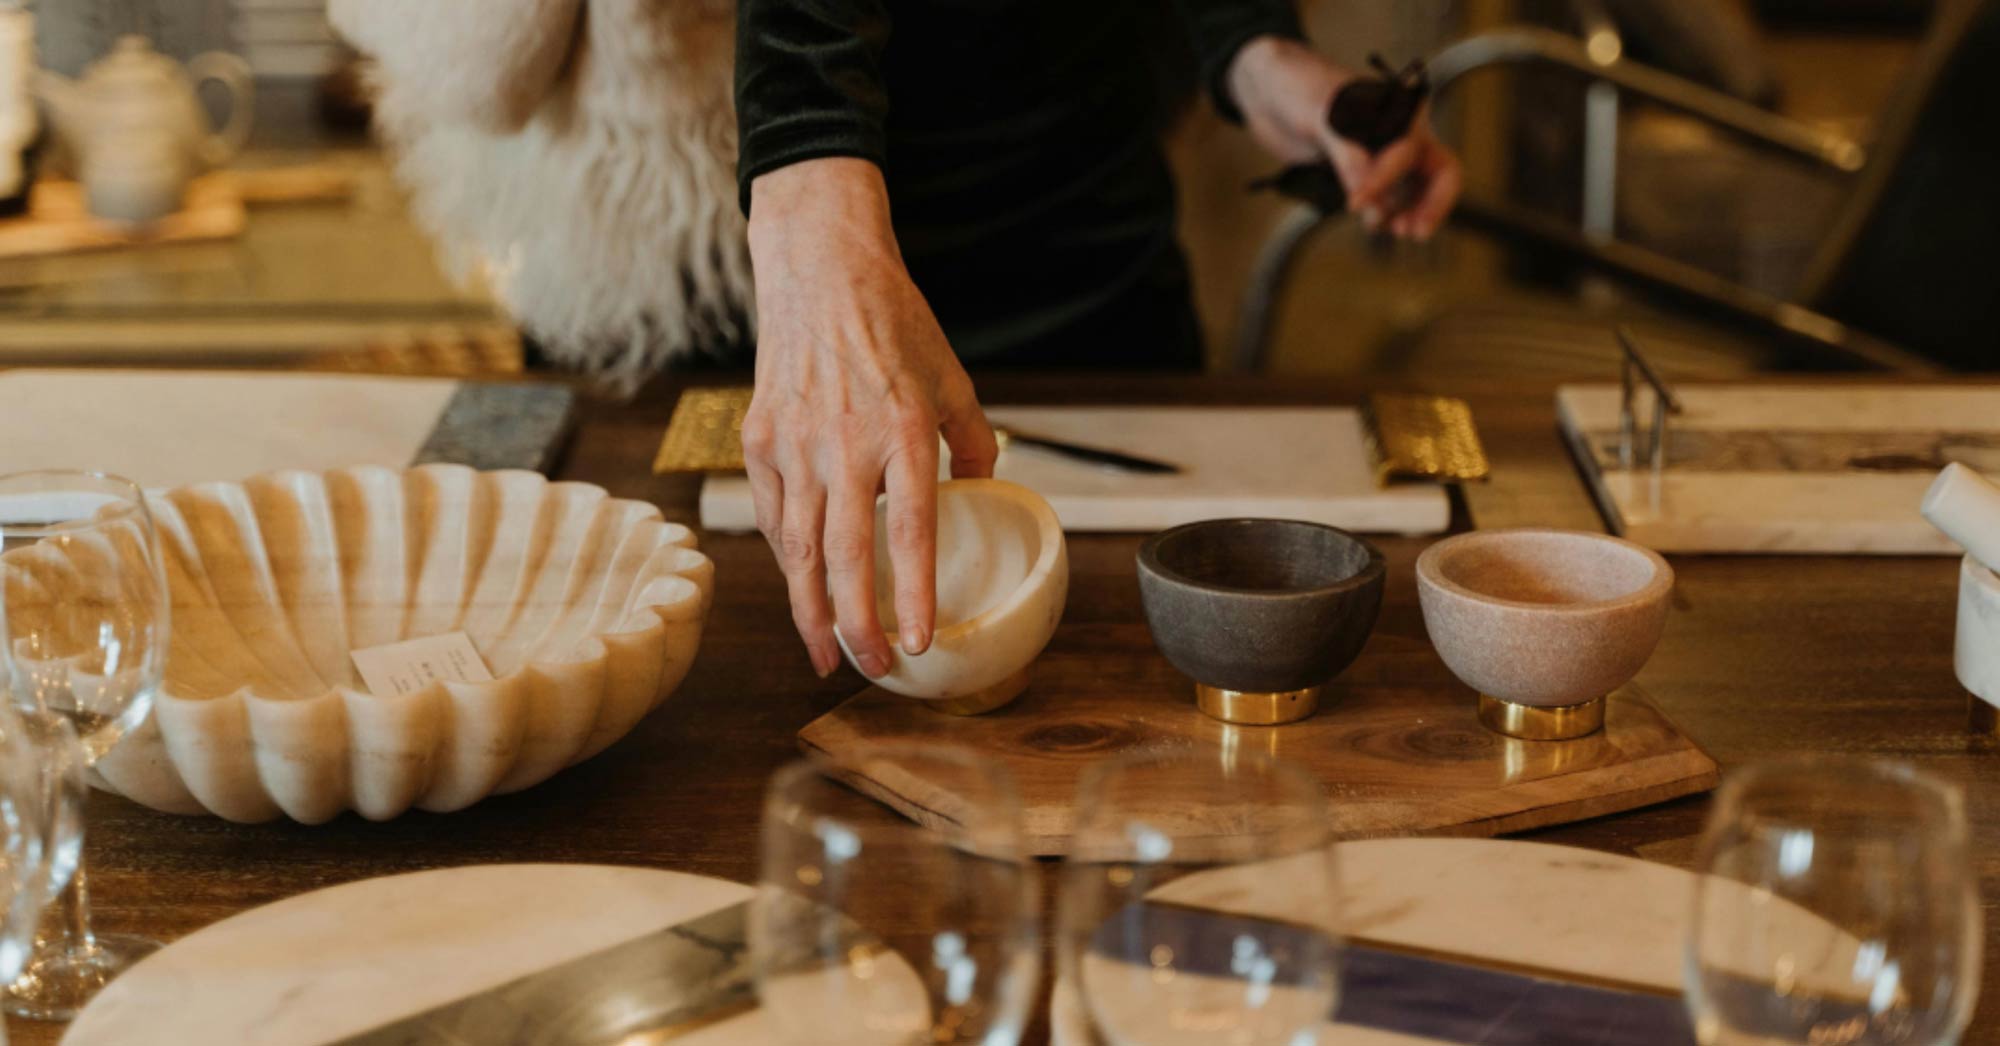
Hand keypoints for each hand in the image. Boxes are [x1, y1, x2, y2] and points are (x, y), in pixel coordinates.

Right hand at [741, 158, 998, 679]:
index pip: (908, 533)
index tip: (920, 642)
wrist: (819, 268)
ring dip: (813, 610)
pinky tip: (803, 593)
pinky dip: (788, 562)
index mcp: (901, 430)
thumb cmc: (893, 321)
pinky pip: (774, 517)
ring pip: (798, 549)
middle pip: (846, 557)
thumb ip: (975, 440)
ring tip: (828, 654)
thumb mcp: (952, 378)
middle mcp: (843, 443)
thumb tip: (987, 488)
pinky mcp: (759, 439)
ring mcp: (794, 444)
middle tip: (875, 668)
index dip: (912, 596)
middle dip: (858, 625)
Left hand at [1228, 36, 1461, 239]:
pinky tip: (1374, 224)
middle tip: (1413, 232)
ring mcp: (1384, 153)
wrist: (1268, 89)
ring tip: (1394, 231)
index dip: (1385, 181)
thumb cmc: (1298, 87)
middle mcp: (1400, 131)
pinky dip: (1386, 213)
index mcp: (1399, 108)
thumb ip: (1348, 155)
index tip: (1354, 204)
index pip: (1408, 152)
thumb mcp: (1321, 116)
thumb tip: (1371, 201)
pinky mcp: (1363, 171)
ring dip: (1409, 212)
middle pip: (1439, 172)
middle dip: (1432, 204)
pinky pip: (1389, 197)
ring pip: (1416, 189)